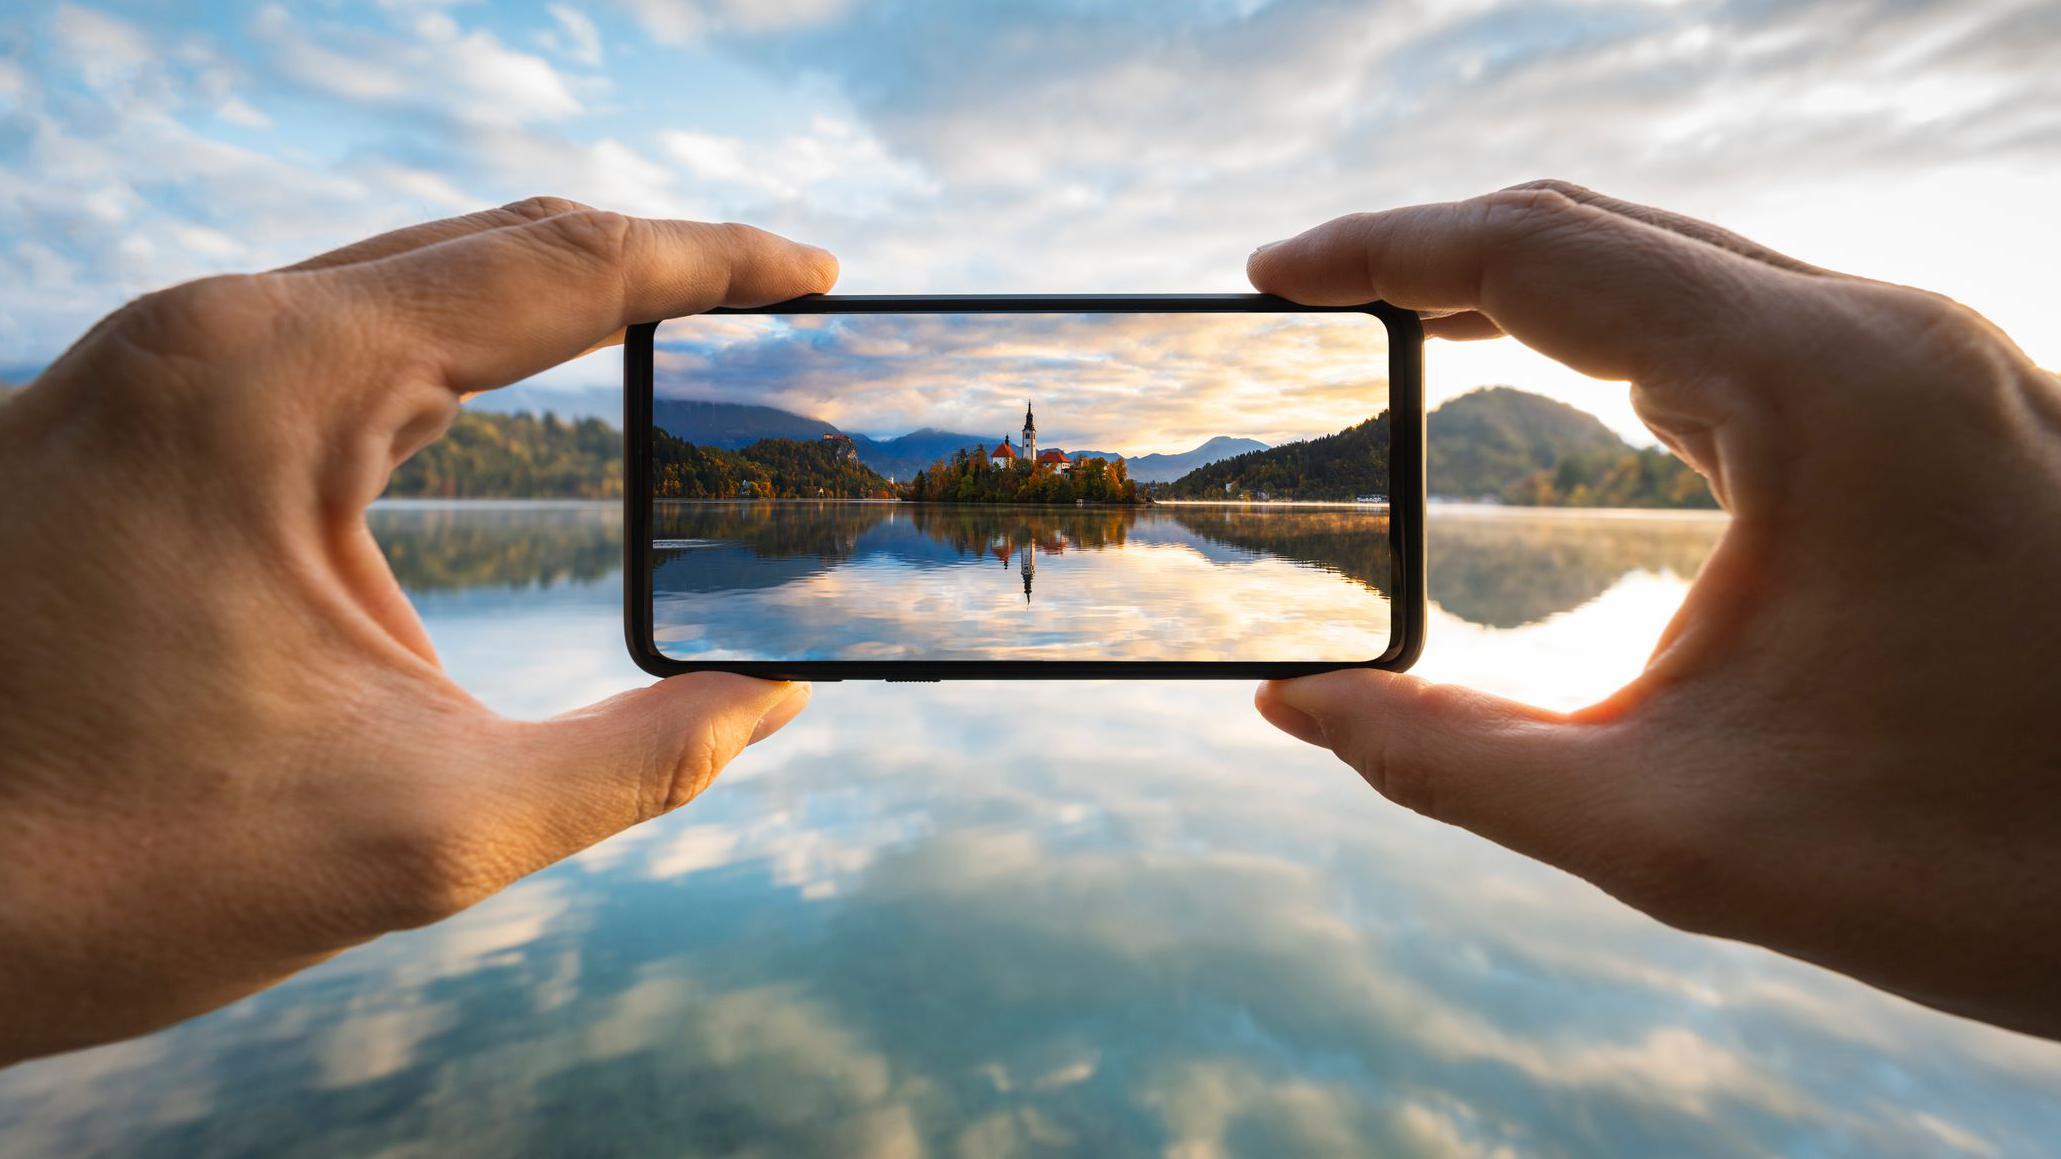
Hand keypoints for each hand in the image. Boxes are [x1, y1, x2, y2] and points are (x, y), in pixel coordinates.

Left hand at [0, 199, 835, 1064]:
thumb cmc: (103, 865)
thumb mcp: (424, 831)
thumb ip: (638, 763)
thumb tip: (772, 701)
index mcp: (272, 384)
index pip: (554, 269)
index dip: (710, 262)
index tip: (818, 276)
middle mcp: (199, 337)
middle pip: (482, 247)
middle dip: (645, 266)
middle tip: (773, 303)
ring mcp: (141, 370)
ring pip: (398, 284)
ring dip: (545, 303)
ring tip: (674, 339)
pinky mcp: (117, 422)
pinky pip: (322, 339)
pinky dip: (448, 351)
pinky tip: (507, 400)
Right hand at [1249, 180, 2060, 1037]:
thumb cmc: (1974, 862)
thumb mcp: (1667, 827)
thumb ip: (1448, 761)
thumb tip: (1296, 707)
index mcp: (1821, 390)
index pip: (1543, 254)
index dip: (1381, 250)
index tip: (1266, 274)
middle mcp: (1883, 339)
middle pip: (1607, 231)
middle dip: (1437, 255)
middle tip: (1304, 300)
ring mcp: (1927, 368)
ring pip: (1680, 271)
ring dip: (1533, 291)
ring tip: (1396, 333)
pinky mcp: (1942, 417)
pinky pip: (1745, 331)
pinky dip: (1623, 341)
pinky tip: (1561, 394)